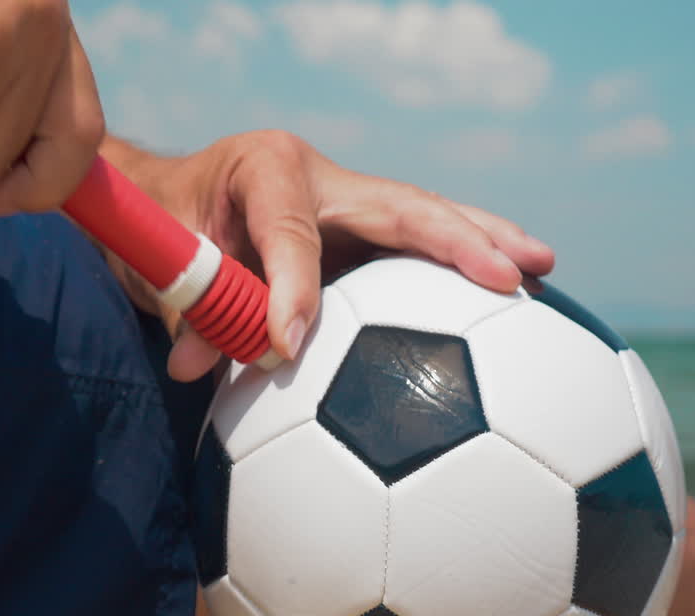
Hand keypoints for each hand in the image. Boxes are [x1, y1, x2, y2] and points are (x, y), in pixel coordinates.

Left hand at [106, 132, 555, 381]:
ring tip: (541, 267)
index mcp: (264, 167)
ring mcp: (342, 197)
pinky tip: (507, 289)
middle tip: (510, 273)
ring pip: (423, 217)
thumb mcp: (158, 264)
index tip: (286, 347)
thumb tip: (196, 369)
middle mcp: (316, 174)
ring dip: (482, 241)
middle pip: (401, 204)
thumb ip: (186, 312)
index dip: (290, 290)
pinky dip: (457, 263)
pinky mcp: (353, 227)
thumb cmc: (154, 225)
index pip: (290, 232)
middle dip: (458, 239)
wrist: (157, 197)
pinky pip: (410, 246)